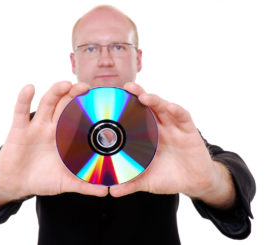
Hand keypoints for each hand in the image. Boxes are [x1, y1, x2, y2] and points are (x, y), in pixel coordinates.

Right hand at [0, 82, 107, 209]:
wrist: (16, 184)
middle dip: (75, 94)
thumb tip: (106, 192)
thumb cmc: (43, 179)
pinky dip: (24, 99)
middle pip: (65, 105)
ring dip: (56, 92)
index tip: (103, 100)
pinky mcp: (19, 129)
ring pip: (47, 103)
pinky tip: (30, 88)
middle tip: (87, 88)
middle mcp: (53, 127)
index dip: (89, 108)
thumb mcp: (65, 182)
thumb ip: (84, 185)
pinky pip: (20, 111)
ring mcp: (36, 126)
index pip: (79, 117)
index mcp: (65, 137)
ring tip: (66, 84)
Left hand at [109, 83, 234, 208]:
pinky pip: (183, 117)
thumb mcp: (147, 181)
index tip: (109, 100)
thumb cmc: (168, 176)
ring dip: (154, 100)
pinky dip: (176, 111)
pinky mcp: (189, 131)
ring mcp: (174, 127)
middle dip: (137, 95)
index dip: (123, 108)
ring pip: (163, 108)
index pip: (134, 116)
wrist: (193, 182)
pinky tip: (170, 107)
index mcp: (147, 135)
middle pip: (147, 106)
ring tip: (143, 96)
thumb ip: (131, 184)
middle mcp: (159, 126)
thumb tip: (112, 191)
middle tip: (125, 88)